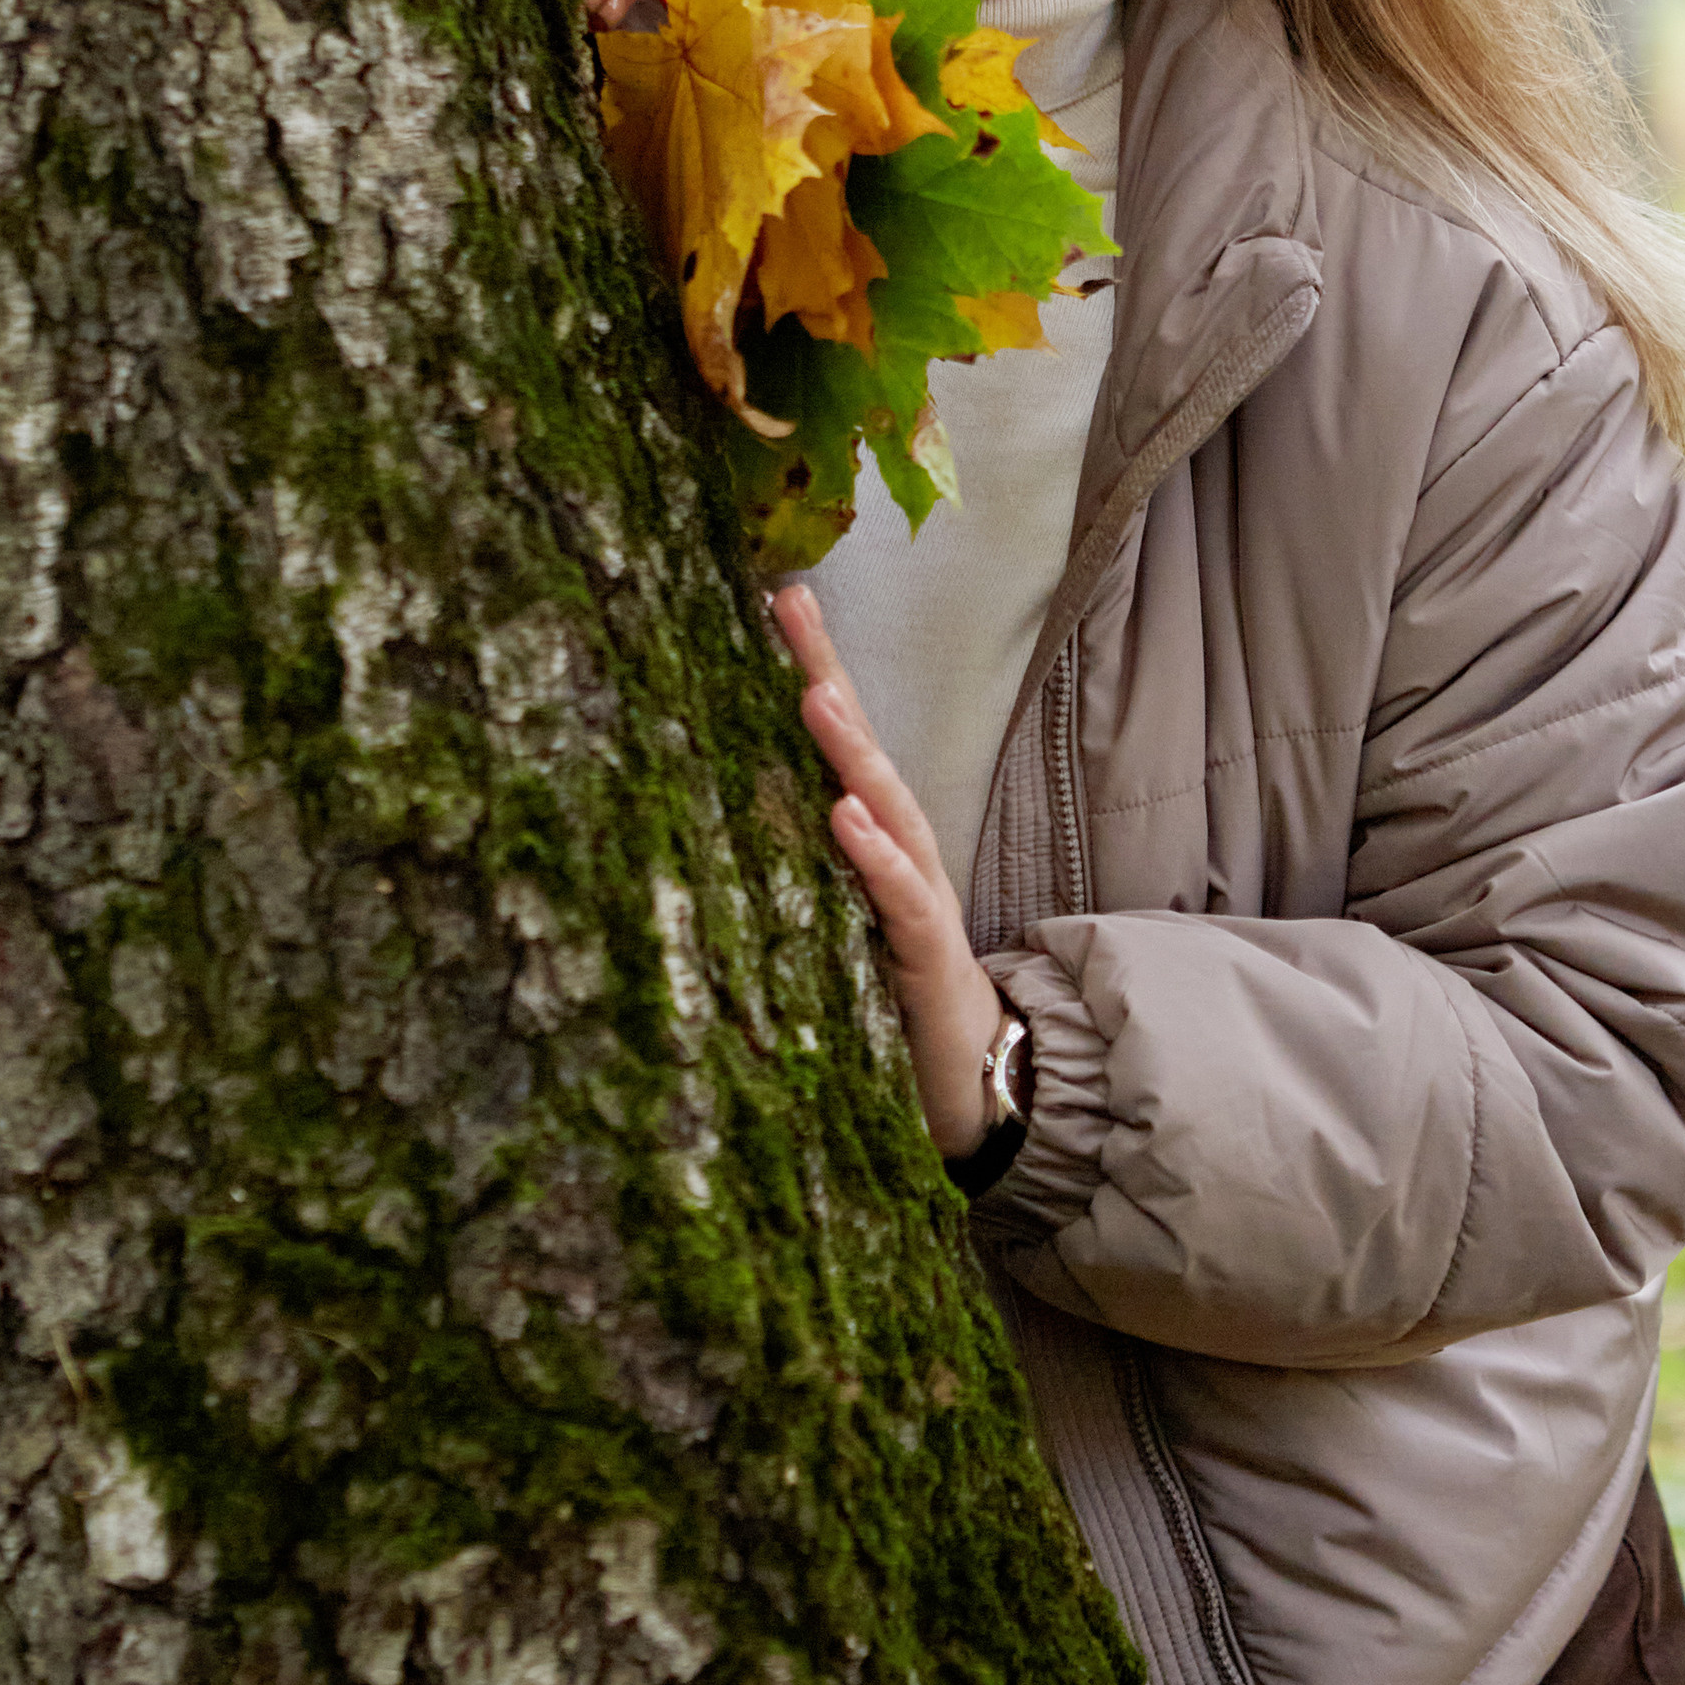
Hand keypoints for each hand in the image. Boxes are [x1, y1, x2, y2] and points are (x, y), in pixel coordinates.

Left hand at [772, 583, 1002, 1159]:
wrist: (972, 1089)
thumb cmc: (890, 1001)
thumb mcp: (831, 922)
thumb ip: (796, 867)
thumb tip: (711, 811)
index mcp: (872, 843)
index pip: (839, 743)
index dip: (809, 669)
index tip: (767, 595)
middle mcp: (901, 856)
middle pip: (865, 750)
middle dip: (827, 674)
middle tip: (789, 603)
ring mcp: (919, 902)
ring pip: (889, 811)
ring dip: (851, 752)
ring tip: (811, 696)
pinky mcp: (925, 959)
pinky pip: (901, 900)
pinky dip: (877, 857)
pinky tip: (845, 819)